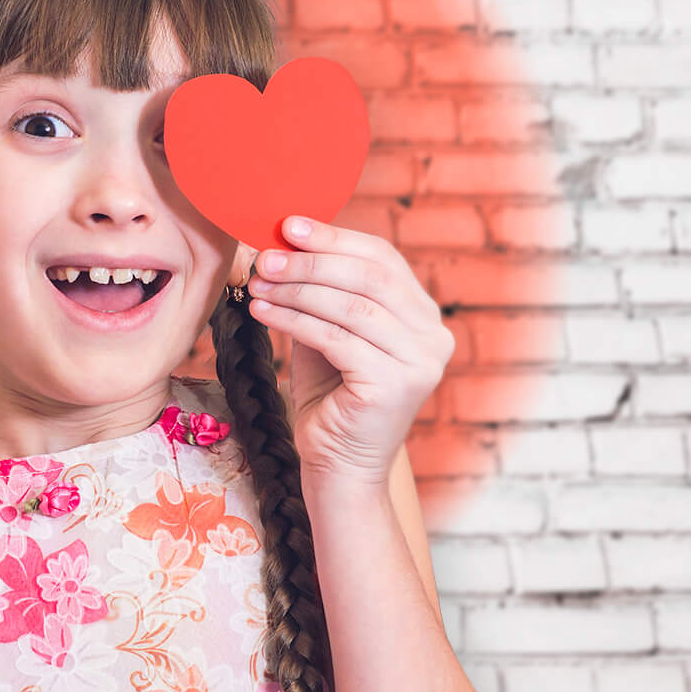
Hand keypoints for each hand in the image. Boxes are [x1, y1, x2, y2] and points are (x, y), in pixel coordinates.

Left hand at [242, 215, 453, 488]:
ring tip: (257, 282)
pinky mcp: (396, 384)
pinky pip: (336, 338)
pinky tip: (262, 311)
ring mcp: (421, 361)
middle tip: (266, 256)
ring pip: (351, 306)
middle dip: (312, 261)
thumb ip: (321, 293)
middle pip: (369, 276)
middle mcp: (433, 335)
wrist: (339, 466)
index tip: (287, 225)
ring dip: (297, 289)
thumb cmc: (331, 398)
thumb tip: (283, 243)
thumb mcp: (328, 333)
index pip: (382, 259)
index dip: (334, 238)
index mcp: (423, 315)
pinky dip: (294, 319)